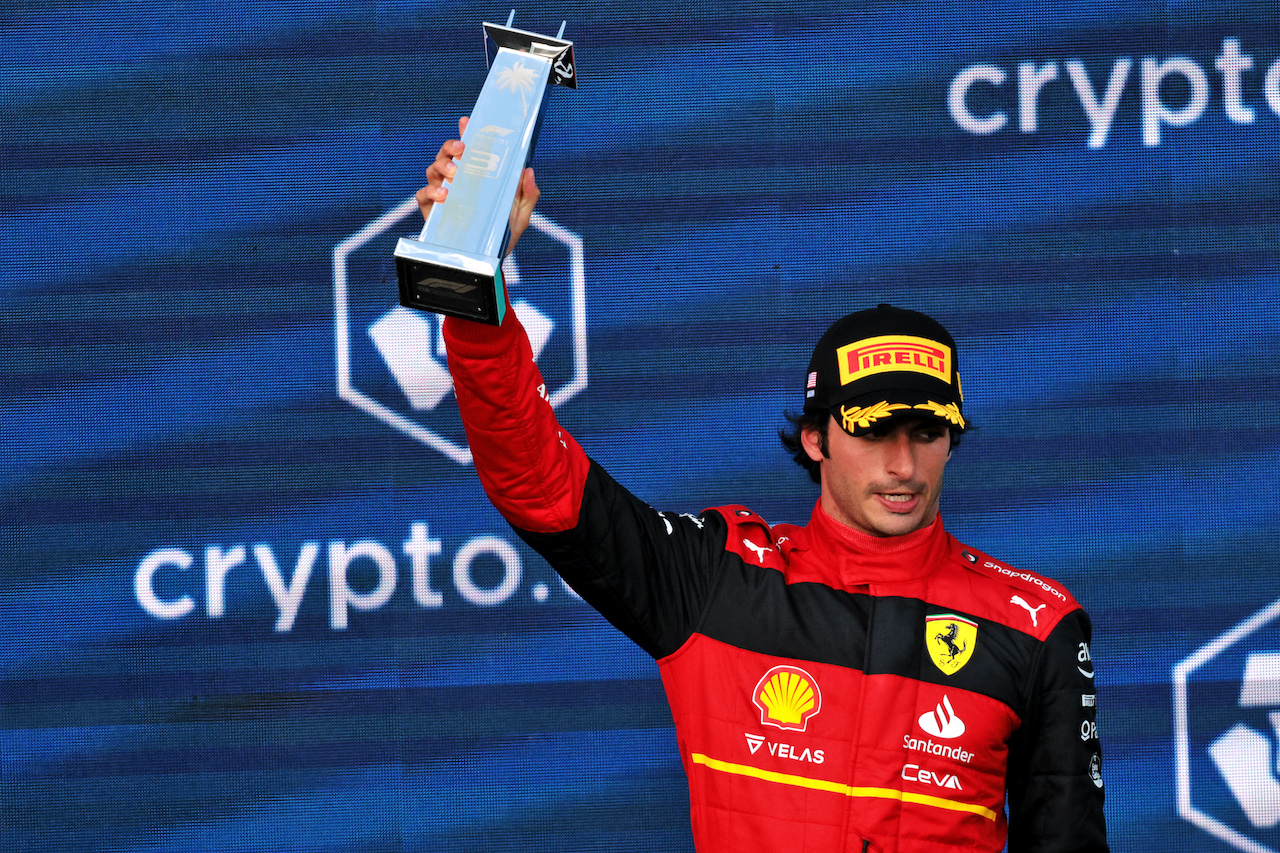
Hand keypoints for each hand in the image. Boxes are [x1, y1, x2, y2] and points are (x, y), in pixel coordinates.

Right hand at [415, 116, 540, 253]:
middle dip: (451, 147)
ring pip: (433, 169)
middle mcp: (457, 182)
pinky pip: (422, 194)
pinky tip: (444, 196)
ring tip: (456, 176)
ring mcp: (442, 195)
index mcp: (476, 178)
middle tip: (462, 150)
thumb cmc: (502, 236)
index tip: (466, 121)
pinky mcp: (431, 211)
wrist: (487, 262)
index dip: (465, 133)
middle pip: (446, 155)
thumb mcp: (520, 217)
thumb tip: (529, 171)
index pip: (469, 151)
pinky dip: (431, 192)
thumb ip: (527, 195)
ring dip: (443, 166)